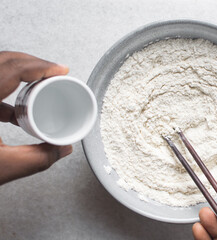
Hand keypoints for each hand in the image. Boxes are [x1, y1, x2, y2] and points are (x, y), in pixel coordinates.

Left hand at [0, 51, 72, 184]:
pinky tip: (15, 110)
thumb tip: (61, 148)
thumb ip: (38, 158)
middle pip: (3, 60)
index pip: (11, 69)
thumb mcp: (2, 167)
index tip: (60, 70)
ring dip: (21, 72)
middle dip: (33, 63)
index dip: (40, 66)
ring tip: (41, 84)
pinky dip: (6, 89)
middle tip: (54, 72)